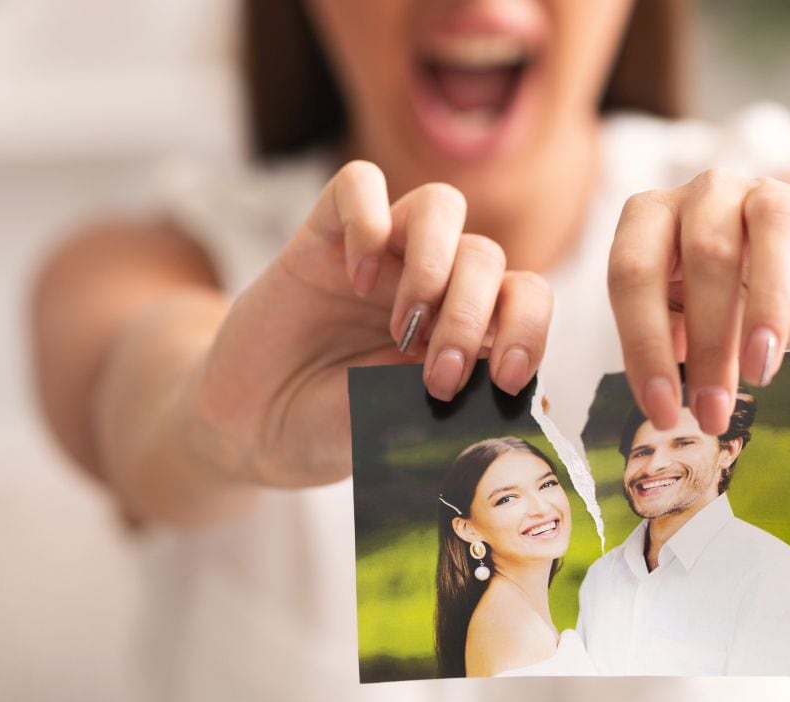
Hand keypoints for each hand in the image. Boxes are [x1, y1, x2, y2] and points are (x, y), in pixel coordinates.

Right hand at [188, 160, 552, 486]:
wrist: (252, 427)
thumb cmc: (333, 428)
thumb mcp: (400, 426)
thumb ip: (456, 405)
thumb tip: (536, 402)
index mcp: (464, 328)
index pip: (524, 297)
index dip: (528, 327)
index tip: (505, 376)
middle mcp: (432, 283)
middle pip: (485, 256)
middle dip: (470, 315)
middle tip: (438, 375)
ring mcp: (381, 255)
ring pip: (440, 206)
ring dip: (434, 264)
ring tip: (403, 327)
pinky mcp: (324, 236)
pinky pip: (359, 185)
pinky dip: (368, 220)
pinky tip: (355, 278)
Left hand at [607, 168, 789, 434]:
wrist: (785, 267)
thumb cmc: (720, 299)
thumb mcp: (682, 320)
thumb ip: (671, 338)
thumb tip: (670, 379)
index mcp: (652, 217)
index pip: (633, 272)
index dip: (644, 344)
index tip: (662, 410)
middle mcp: (708, 192)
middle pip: (707, 254)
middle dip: (709, 344)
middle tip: (714, 410)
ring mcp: (771, 189)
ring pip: (774, 225)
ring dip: (769, 304)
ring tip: (763, 369)